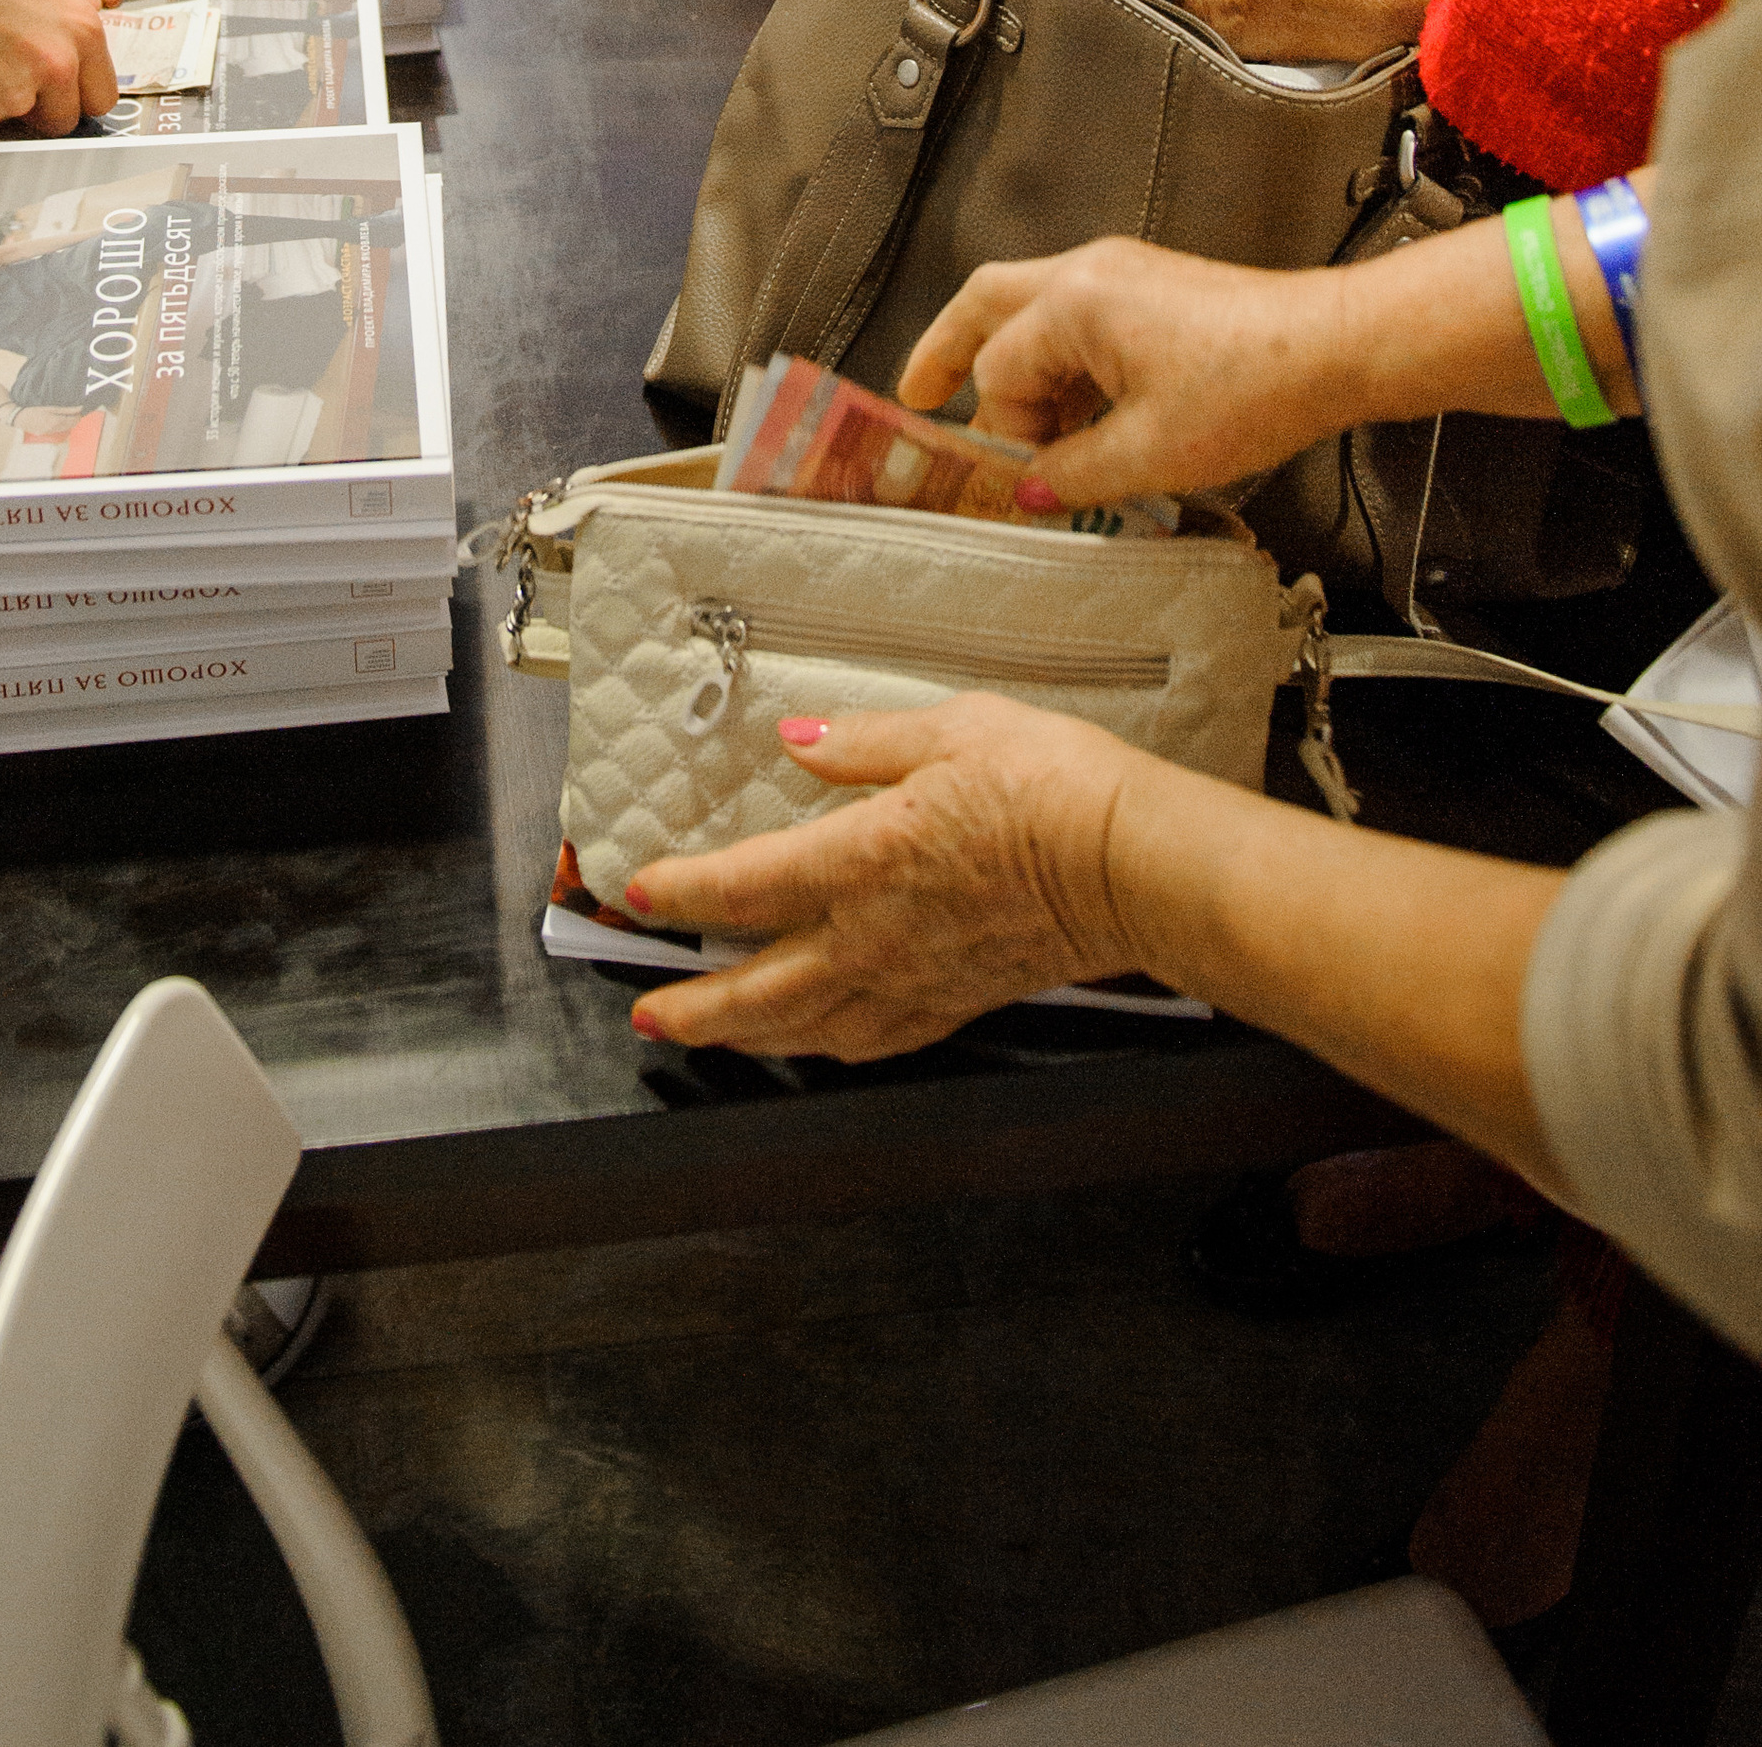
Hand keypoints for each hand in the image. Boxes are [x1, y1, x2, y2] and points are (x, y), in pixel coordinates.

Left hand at [624, 700, 1139, 1060]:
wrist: (1136, 863)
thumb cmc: (1052, 785)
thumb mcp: (950, 729)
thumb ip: (863, 741)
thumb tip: (797, 739)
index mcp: (862, 860)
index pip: (743, 887)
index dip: (680, 892)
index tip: (638, 892)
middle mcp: (876, 936)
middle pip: (762, 989)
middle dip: (697, 1007)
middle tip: (649, 1013)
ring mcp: (919, 979)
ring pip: (813, 1027)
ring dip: (753, 1037)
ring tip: (714, 1038)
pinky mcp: (964, 1001)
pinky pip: (879, 1039)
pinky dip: (833, 1045)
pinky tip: (824, 1042)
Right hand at [898, 234, 1366, 505]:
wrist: (1336, 347)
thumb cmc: (1255, 384)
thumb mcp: (1150, 453)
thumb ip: (1073, 474)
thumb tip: (1032, 489)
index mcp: (1074, 302)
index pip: (997, 371)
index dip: (1002, 433)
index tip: (1015, 479)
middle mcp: (1089, 272)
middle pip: (987, 303)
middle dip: (946, 348)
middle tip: (919, 394)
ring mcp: (1124, 273)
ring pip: (1034, 309)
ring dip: (1016, 364)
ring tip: (1019, 428)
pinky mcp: (1155, 288)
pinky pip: (1082, 318)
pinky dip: (1064, 362)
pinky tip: (1082, 414)